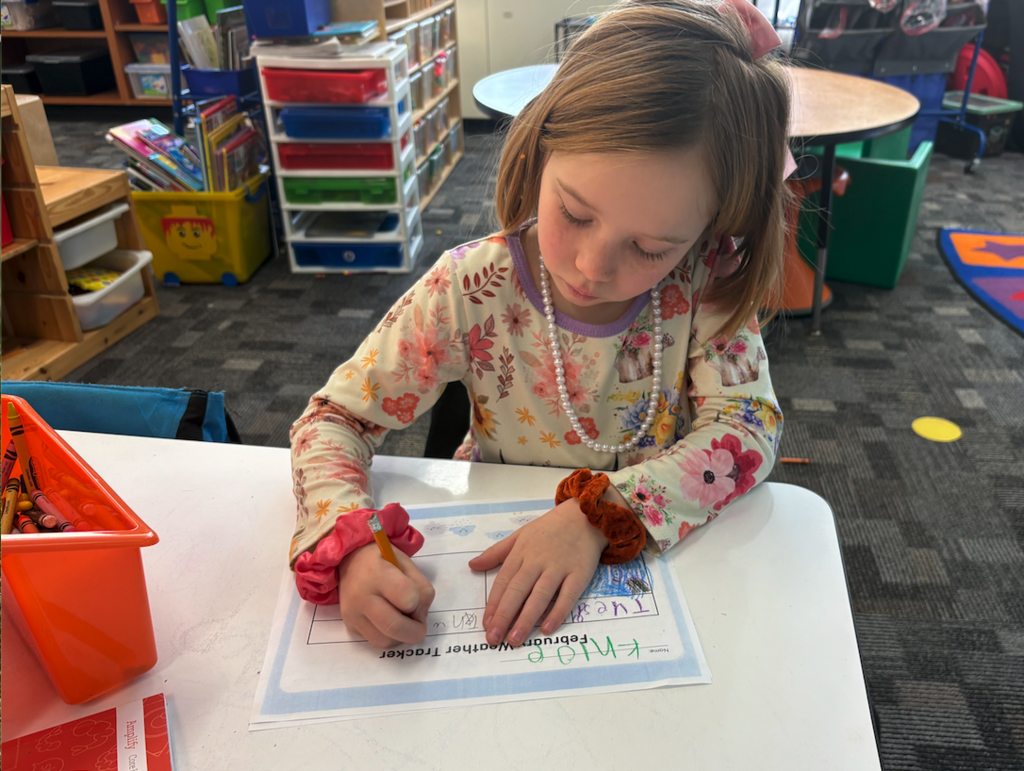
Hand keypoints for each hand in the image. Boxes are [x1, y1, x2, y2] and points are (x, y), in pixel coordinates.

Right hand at [337, 543, 435, 647]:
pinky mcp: (350, 626)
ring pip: (385, 640)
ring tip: (402, 618)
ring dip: (401, 636)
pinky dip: (388, 636)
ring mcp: (353, 614)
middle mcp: (361, 596)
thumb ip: (421, 587)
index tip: (418, 599)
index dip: (418, 602)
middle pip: (394, 627)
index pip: (407, 597)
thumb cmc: (383, 561)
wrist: (350, 562)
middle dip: (415, 631)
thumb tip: (420, 616)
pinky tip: (388, 620)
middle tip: (420, 624)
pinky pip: (375, 640)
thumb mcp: (406, 564)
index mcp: (377, 573)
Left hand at [468, 498, 607, 646]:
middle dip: (504, 616)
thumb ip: (496, 553)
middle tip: (494, 639)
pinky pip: (567, 596)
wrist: (585, 516)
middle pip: (517, 591)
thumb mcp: (519, 535)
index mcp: (521, 553)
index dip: (494, 605)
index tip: (485, 625)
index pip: (503, 582)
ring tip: (514, 639)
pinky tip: (546, 628)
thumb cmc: (549, 528)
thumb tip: (472, 565)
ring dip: (526, 619)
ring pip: (539, 596)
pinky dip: (557, 612)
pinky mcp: (579, 575)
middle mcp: (537, 562)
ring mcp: (559, 569)